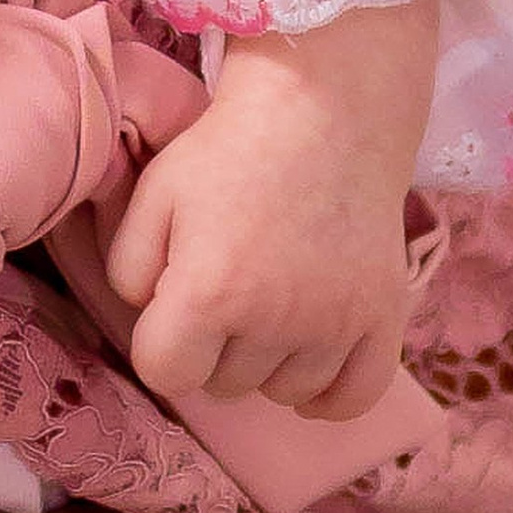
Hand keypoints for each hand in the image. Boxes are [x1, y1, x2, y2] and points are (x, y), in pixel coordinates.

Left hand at [106, 10, 435, 420]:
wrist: (322, 114)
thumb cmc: (228, 151)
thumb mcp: (153, 194)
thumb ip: (128, 267)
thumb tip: (148, 316)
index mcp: (210, 293)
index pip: (166, 374)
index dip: (161, 344)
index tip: (173, 308)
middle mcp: (275, 322)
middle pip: (224, 386)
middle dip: (213, 347)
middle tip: (225, 288)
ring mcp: (336, 327)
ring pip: (283, 393)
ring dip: (267, 363)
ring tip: (267, 303)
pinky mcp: (384, 321)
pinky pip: (351, 399)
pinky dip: (326, 392)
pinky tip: (309, 359)